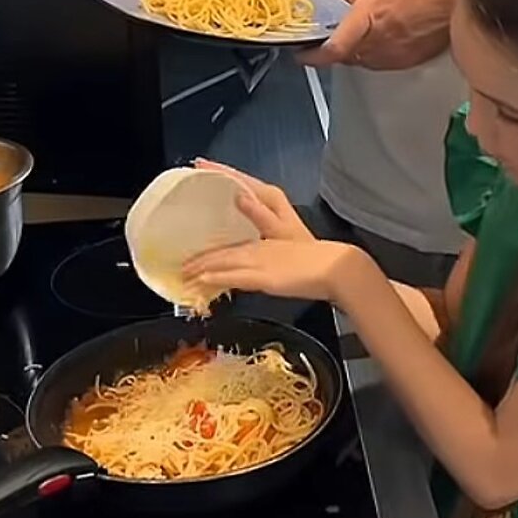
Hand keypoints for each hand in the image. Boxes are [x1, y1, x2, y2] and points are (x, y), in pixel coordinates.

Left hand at [183, 240, 363, 302]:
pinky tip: (202, 279)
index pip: (233, 240)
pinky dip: (217, 276)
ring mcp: (261, 260)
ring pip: (224, 261)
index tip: (196, 251)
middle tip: (181, 264)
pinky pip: (235, 276)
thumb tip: (256, 264)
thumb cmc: (318, 261)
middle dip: (200, 257)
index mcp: (268, 239)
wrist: (336, 268)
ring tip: (184, 274)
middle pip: (223, 250)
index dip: (214, 245)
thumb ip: (273, 256)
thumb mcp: (294, 255)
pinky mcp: (265, 276)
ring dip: (201, 267)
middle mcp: (260, 246)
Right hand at [192, 159, 313, 241]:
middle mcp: (266, 197)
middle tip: (192, 173)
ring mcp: (265, 206)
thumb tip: (239, 195)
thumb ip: (261, 215)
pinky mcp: (262, 217)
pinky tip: (213, 211)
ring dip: (219, 188)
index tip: (199, 165)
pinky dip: (226, 203)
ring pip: (237, 191)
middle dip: (215, 175)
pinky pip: (239, 205)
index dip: (218, 169)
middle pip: (236, 180)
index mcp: (269, 196)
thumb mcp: (279, 231)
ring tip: (197, 187)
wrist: (312, 263)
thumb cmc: (298, 247)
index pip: (239, 177)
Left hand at [299, 0, 457, 70]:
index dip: (313, 55)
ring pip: (360, 61)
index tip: (302, 52)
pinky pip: (379, 62)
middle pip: (343, 57)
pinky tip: (381, 38)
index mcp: (367, 17)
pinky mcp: (406, 62)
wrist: (464, 0)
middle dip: (332, 48)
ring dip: (353, 51)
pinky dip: (373, 53)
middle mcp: (377, 42)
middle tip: (330, 35)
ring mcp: (392, 56)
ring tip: (359, 34)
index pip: (333, 49)